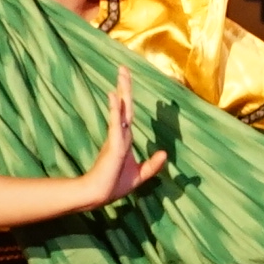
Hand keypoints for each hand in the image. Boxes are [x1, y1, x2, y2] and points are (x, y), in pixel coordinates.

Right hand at [79, 69, 168, 209]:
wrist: (98, 195)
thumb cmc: (114, 186)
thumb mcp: (140, 175)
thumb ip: (152, 165)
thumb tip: (164, 153)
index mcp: (124, 139)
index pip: (128, 113)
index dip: (128, 98)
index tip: (126, 83)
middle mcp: (120, 134)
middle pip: (124, 106)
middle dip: (125, 86)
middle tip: (123, 68)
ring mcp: (116, 137)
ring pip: (121, 109)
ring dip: (122, 91)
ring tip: (121, 72)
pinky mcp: (114, 144)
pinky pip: (116, 124)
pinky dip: (115, 109)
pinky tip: (114, 96)